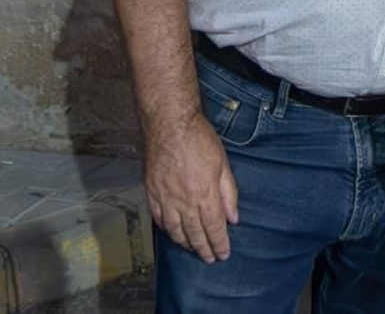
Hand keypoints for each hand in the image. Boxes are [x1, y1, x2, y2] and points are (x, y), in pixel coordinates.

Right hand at [143, 114, 238, 262]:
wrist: (170, 126)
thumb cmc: (199, 140)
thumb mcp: (223, 164)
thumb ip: (229, 193)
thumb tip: (233, 218)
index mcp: (205, 195)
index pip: (214, 228)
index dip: (219, 243)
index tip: (224, 254)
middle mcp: (184, 201)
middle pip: (195, 233)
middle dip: (204, 249)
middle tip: (210, 258)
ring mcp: (165, 199)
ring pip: (175, 230)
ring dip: (185, 243)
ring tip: (194, 250)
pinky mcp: (152, 193)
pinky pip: (159, 218)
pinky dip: (167, 230)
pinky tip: (173, 233)